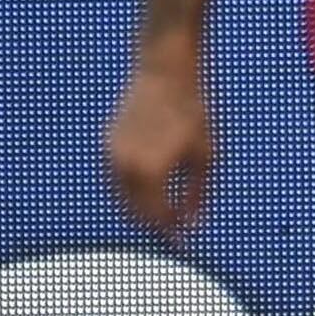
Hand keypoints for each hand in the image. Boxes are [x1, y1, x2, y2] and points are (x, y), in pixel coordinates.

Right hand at [106, 61, 210, 232]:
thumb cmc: (193, 112)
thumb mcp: (207, 155)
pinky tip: (149, 191)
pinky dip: (130, 191)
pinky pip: (116, 180)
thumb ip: (198, 193)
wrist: (165, 73)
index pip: (156, 217)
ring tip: (163, 214)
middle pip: (134, 212)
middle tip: (173, 232)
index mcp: (150, 172)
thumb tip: (192, 224)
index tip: (183, 242)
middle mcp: (124, 168)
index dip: (171, 232)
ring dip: (140, 209)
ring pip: (121, 198)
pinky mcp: (107, 145)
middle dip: (154, 224)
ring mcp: (111, 156)